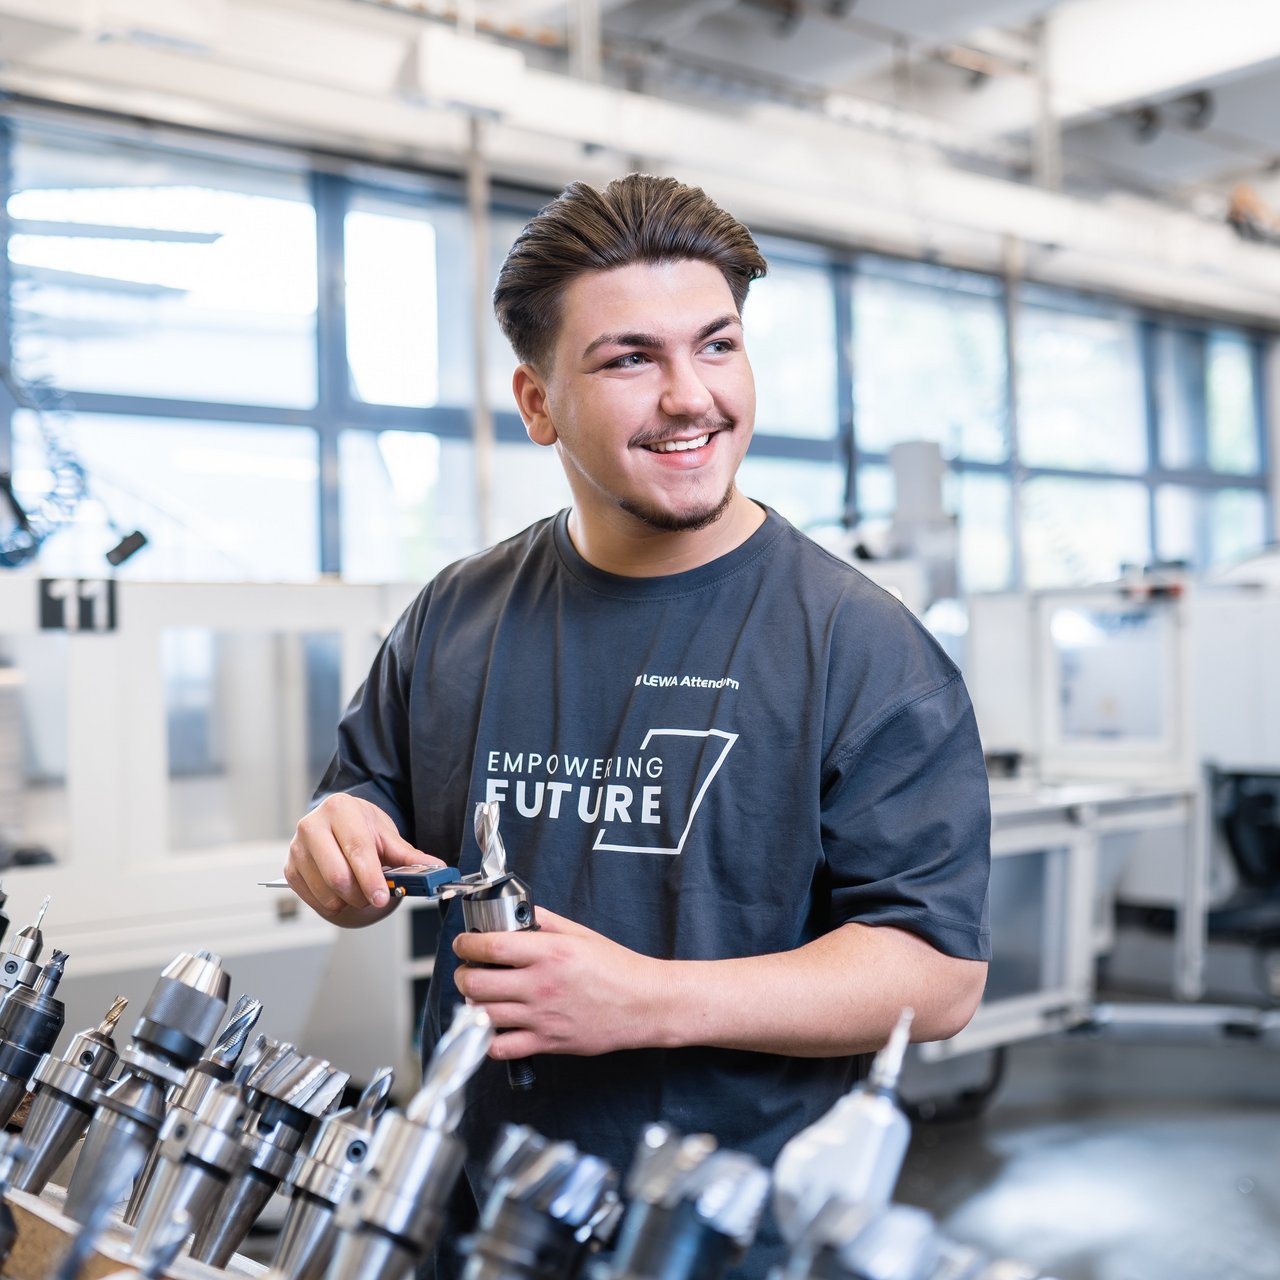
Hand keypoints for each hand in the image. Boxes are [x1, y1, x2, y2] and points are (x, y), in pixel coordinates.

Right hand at [286, 794, 442, 926]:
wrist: (337, 823)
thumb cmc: (362, 827)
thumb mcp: (387, 836)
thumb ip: (410, 856)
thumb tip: (437, 869)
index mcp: (340, 809)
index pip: (356, 849)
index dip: (370, 877)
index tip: (382, 897)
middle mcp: (313, 825)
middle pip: (337, 875)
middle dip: (361, 894)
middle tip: (375, 896)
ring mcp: (297, 848)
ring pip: (326, 892)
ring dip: (348, 902)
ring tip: (359, 890)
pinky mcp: (290, 869)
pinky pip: (314, 900)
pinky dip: (333, 905)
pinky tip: (342, 892)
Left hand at [452, 909, 664, 1059]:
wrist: (642, 1003)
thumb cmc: (616, 968)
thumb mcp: (580, 935)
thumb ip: (545, 923)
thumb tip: (517, 915)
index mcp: (549, 954)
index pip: (491, 947)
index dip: (467, 944)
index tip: (464, 943)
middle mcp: (541, 986)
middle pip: (476, 983)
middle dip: (464, 975)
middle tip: (469, 971)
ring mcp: (542, 1017)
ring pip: (483, 1015)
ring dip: (472, 1004)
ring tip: (481, 996)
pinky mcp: (547, 1042)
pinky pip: (501, 1048)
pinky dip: (489, 1039)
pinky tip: (495, 1026)